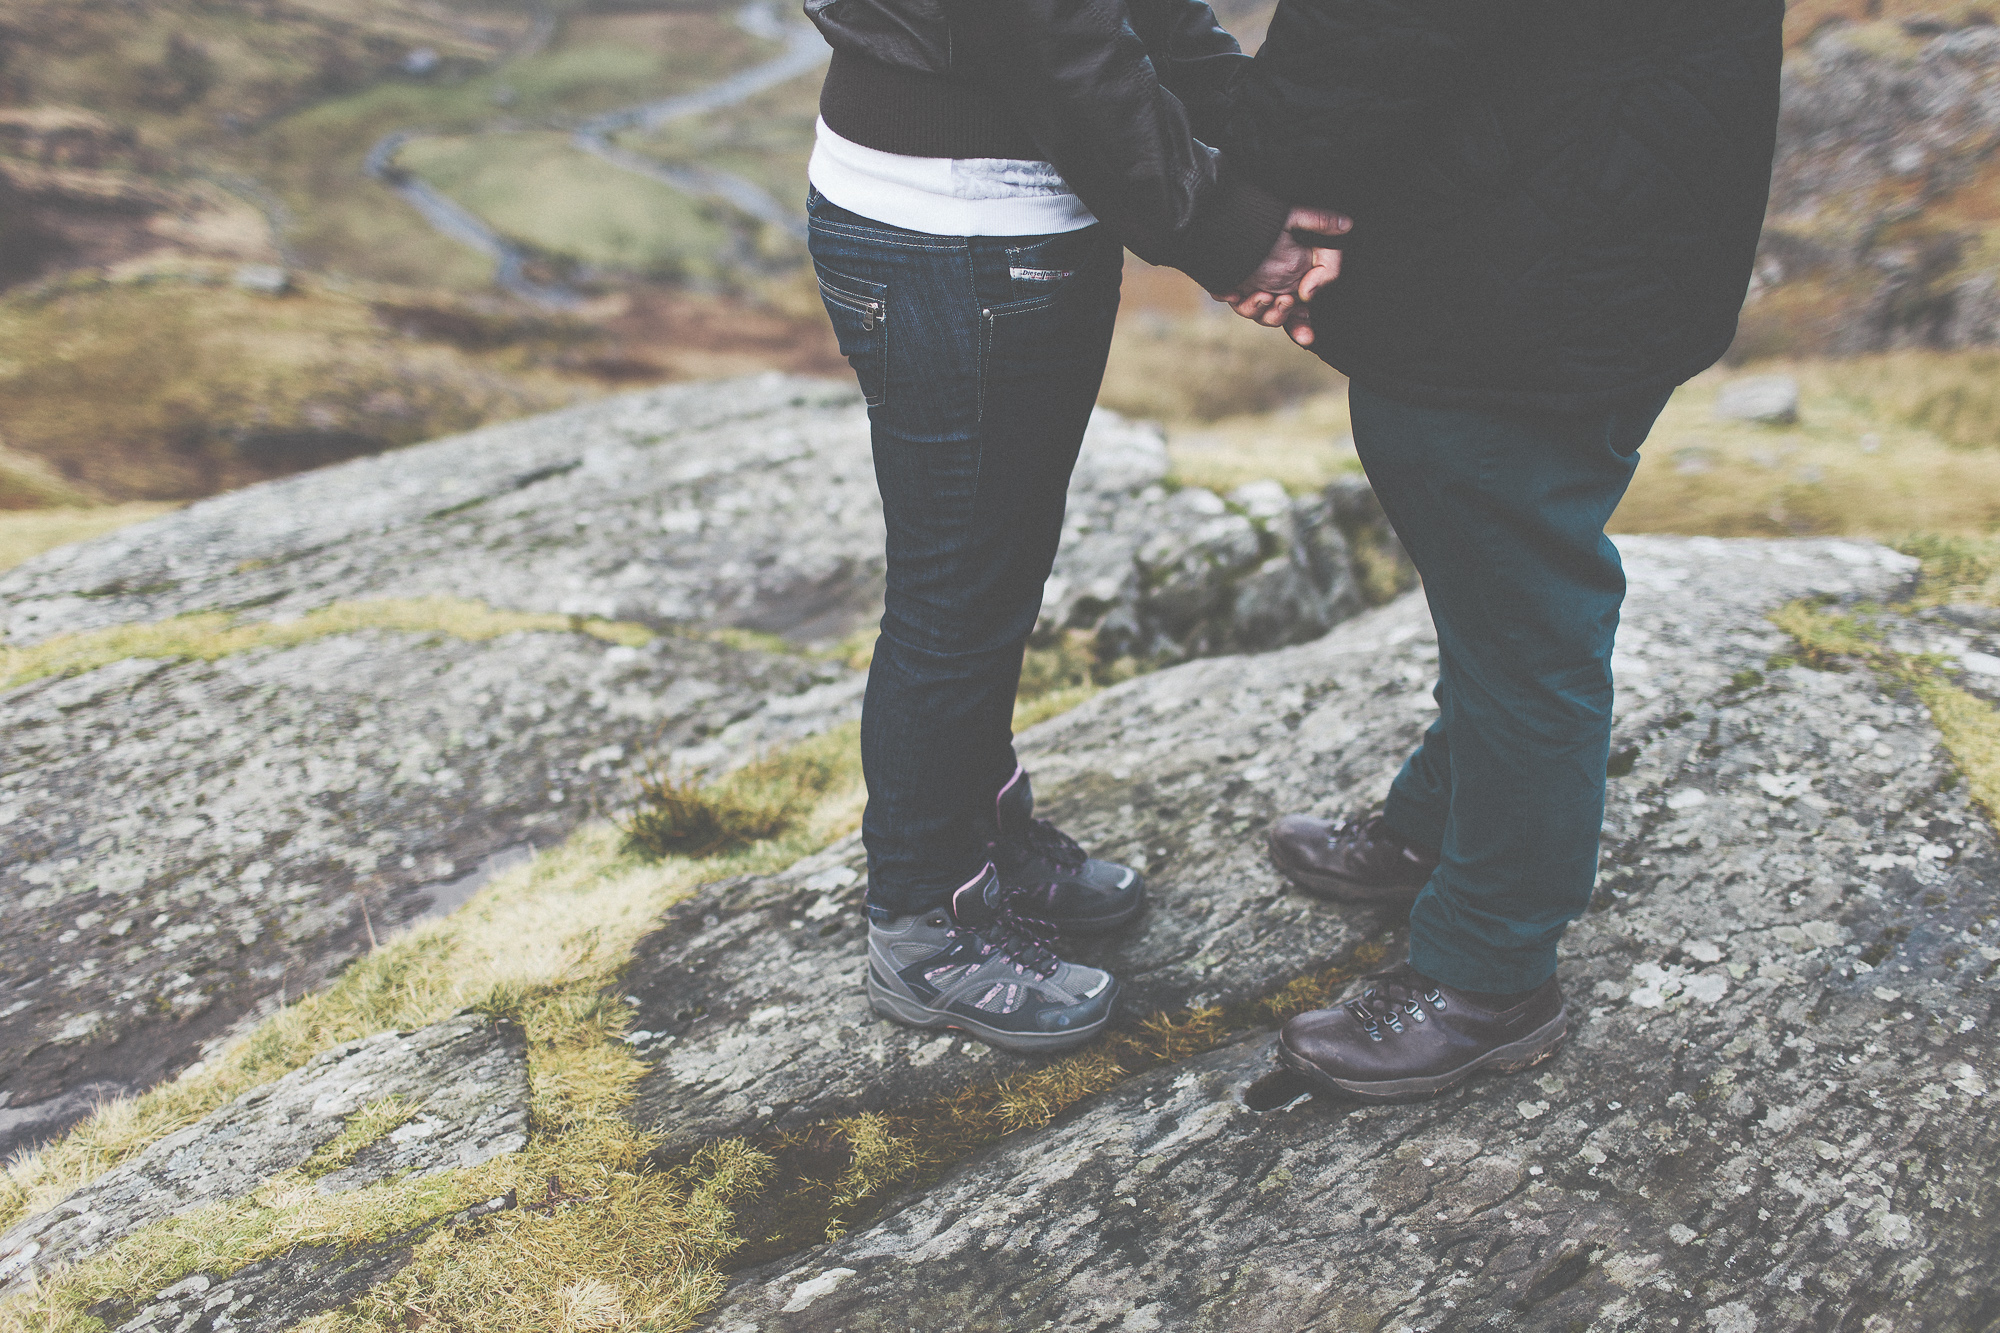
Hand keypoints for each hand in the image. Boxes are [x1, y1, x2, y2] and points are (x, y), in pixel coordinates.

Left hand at [1211, 206, 1349, 327]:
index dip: (1303, 328)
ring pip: (1254, 314)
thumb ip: (1325, 252)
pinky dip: (1229, 298)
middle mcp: (1273, 285)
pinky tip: (1233, 292)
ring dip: (1259, 310)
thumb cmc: (1272, 213)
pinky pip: (1227, 297)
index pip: (1299, 313)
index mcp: (1294, 278)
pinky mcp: (1229, 281)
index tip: (1307, 335)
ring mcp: (1250, 285)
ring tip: (1263, 295)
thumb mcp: (1303, 223)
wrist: (1233, 204)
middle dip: (1280, 317)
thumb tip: (1320, 279)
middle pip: (1276, 318)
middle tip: (1284, 300)